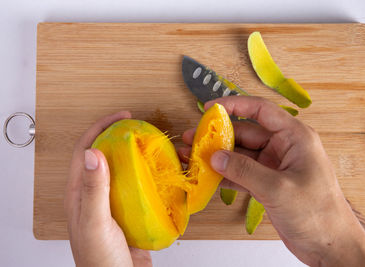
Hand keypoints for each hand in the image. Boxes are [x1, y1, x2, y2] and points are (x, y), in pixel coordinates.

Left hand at [65, 111, 152, 266]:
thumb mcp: (96, 222)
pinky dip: (149, 175)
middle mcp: (95, 193)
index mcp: (80, 192)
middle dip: (120, 137)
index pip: (86, 150)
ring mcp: (113, 202)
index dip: (101, 128)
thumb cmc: (100, 259)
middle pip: (106, 155)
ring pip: (124, 170)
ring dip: (136, 155)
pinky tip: (161, 173)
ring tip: (153, 146)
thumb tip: (94, 153)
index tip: (122, 117)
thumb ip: (94, 189)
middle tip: (140, 127)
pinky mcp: (130, 211)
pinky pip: (139, 186)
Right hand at [179, 96, 364, 266]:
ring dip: (217, 157)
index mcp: (294, 138)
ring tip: (192, 157)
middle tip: (192, 138)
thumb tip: (215, 157)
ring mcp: (274, 166)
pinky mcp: (267, 184)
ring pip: (240, 155)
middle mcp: (283, 148)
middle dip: (218, 135)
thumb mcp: (278, 188)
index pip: (261, 111)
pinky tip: (206, 176)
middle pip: (246, 134)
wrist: (330, 246)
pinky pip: (242, 173)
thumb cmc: (317, 214)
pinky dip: (225, 175)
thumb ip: (244, 170)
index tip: (210, 108)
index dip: (235, 105)